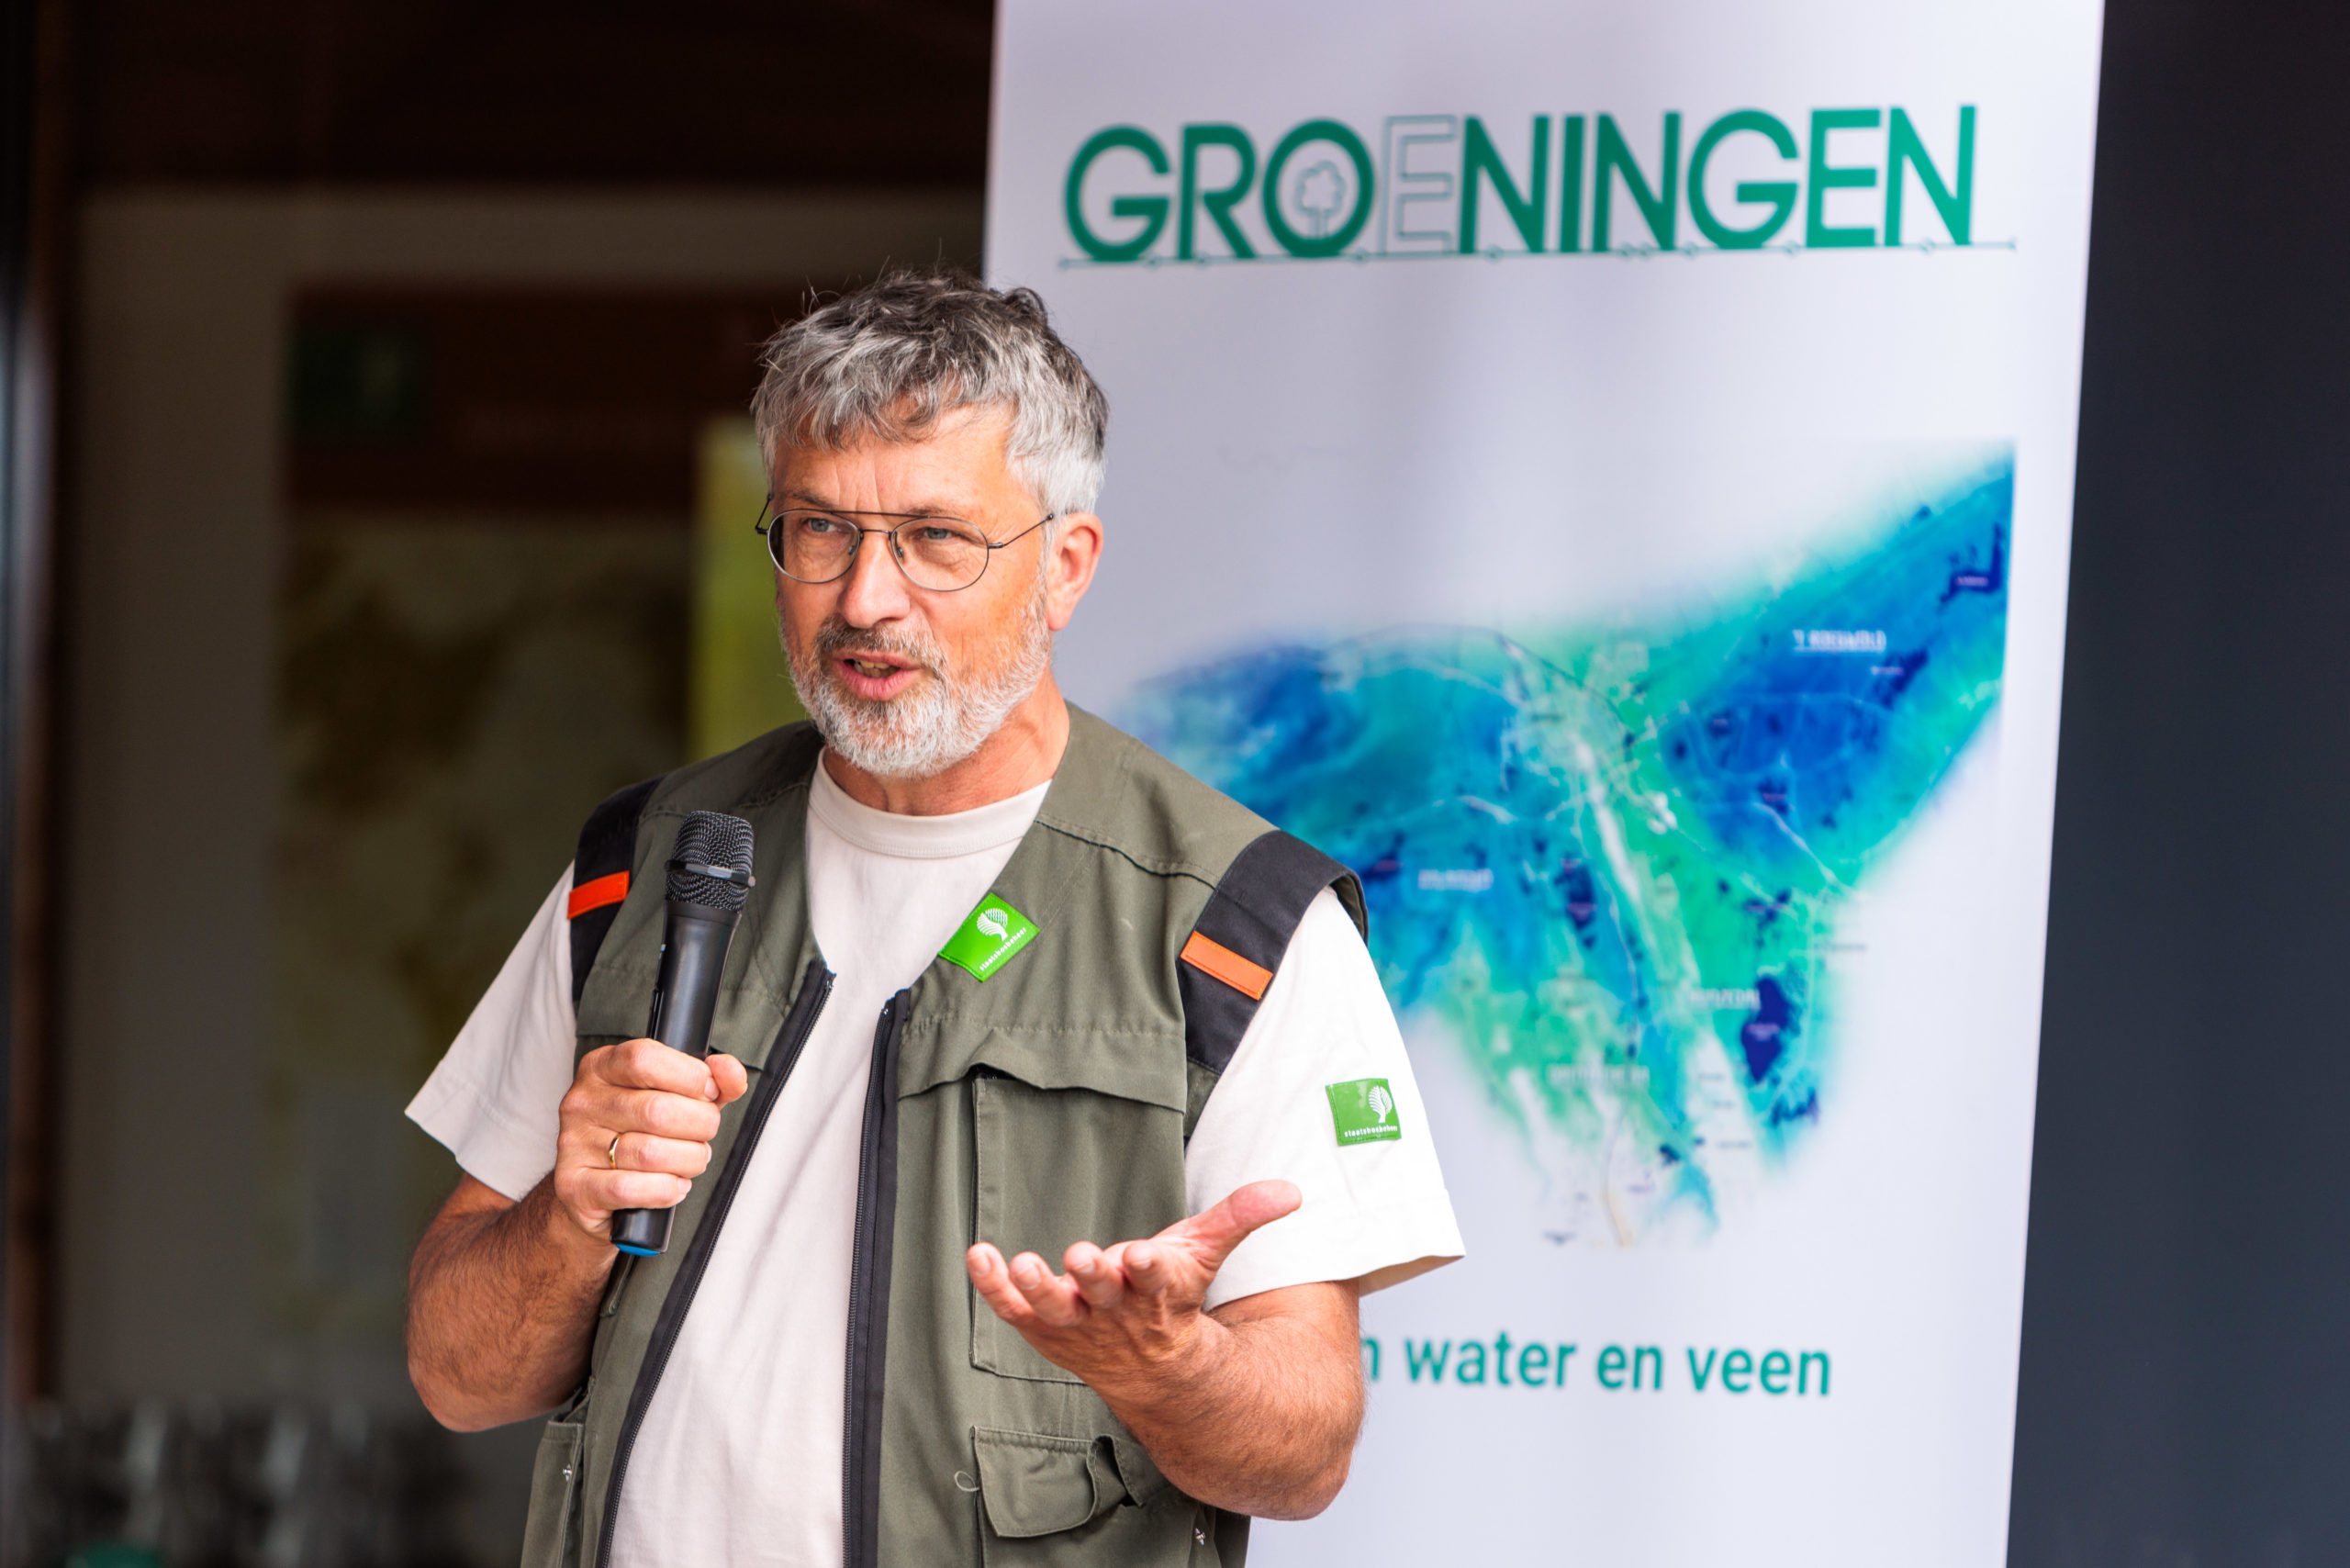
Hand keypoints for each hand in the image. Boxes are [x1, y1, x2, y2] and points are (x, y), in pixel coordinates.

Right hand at [550, 1039, 748, 1241]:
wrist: (590, 1190)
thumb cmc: (638, 1136)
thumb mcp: (677, 1097)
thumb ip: (712, 1080)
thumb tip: (728, 1071)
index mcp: (602, 1068)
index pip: (645, 1058)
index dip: (689, 1076)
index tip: (708, 1092)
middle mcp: (583, 1102)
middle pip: (658, 1109)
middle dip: (699, 1127)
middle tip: (702, 1135)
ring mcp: (574, 1144)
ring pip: (651, 1153)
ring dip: (687, 1161)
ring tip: (688, 1161)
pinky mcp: (575, 1187)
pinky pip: (632, 1188)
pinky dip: (665, 1189)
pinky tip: (672, 1185)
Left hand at [964, 1180, 1301, 1395]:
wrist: (1148, 1369)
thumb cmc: (1173, 1297)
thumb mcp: (1207, 1253)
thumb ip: (1241, 1216)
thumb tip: (1292, 1191)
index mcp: (1160, 1293)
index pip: (1159, 1280)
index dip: (1151, 1268)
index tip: (1144, 1255)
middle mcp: (1117, 1312)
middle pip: (1103, 1294)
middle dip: (1092, 1276)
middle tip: (1081, 1257)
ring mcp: (1077, 1323)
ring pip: (1055, 1309)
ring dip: (1037, 1288)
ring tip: (1024, 1264)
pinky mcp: (1043, 1327)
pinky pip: (1013, 1309)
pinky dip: (993, 1286)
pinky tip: (977, 1255)